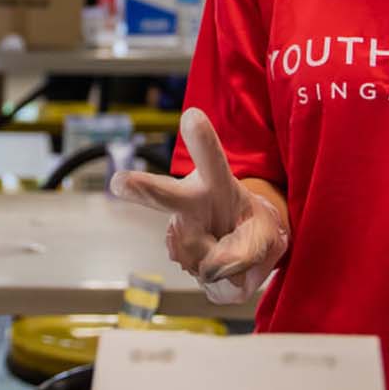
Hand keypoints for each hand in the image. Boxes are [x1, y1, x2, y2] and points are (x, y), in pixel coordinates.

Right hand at [109, 107, 288, 303]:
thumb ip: (249, 249)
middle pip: (164, 193)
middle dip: (142, 188)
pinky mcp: (177, 249)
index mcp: (216, 180)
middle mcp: (189, 198)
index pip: (210, 157)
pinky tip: (215, 256)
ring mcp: (179, 226)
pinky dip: (217, 273)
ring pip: (198, 254)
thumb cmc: (255, 225)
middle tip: (119, 182)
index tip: (191, 116)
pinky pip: (201, 272)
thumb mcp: (269, 232)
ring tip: (231, 246)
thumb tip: (213, 267)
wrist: (243, 245)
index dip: (201, 138)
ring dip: (224, 260)